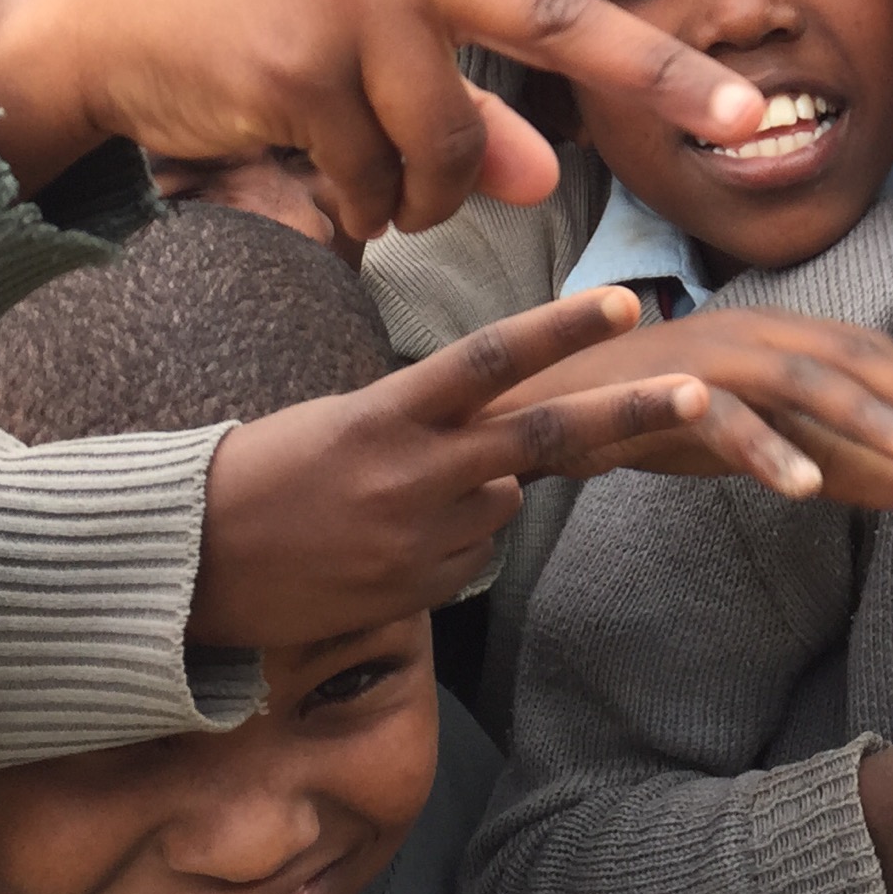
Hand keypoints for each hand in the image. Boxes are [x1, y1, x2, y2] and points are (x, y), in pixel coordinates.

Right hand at [0, 0, 775, 234]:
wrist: (117, 13)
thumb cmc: (274, 16)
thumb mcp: (384, 40)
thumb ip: (480, 102)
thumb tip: (544, 181)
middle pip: (561, 19)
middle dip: (659, 72)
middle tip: (745, 115)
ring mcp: (357, 5)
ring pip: (453, 147)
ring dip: (433, 197)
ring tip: (395, 193)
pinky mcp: (301, 70)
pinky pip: (379, 181)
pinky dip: (371, 206)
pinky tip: (335, 186)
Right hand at [189, 287, 712, 646]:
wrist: (191, 563)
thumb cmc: (263, 471)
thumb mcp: (343, 421)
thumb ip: (428, 424)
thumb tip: (506, 460)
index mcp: (389, 411)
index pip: (491, 360)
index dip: (562, 330)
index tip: (626, 303)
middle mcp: (416, 472)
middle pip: (544, 435)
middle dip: (629, 414)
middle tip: (701, 389)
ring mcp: (422, 537)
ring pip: (505, 501)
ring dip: (483, 491)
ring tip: (393, 497)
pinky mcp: (419, 589)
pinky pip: (469, 556)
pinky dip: (451, 542)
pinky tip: (383, 543)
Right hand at [485, 305, 892, 506]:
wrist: (536, 406)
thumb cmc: (645, 415)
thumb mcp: (751, 441)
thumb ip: (822, 457)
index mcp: (770, 335)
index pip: (863, 350)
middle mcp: (745, 330)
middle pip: (846, 355)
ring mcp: (703, 355)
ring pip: (797, 378)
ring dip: (860, 416)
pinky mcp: (658, 390)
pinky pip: (721, 418)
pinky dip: (764, 447)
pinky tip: (804, 489)